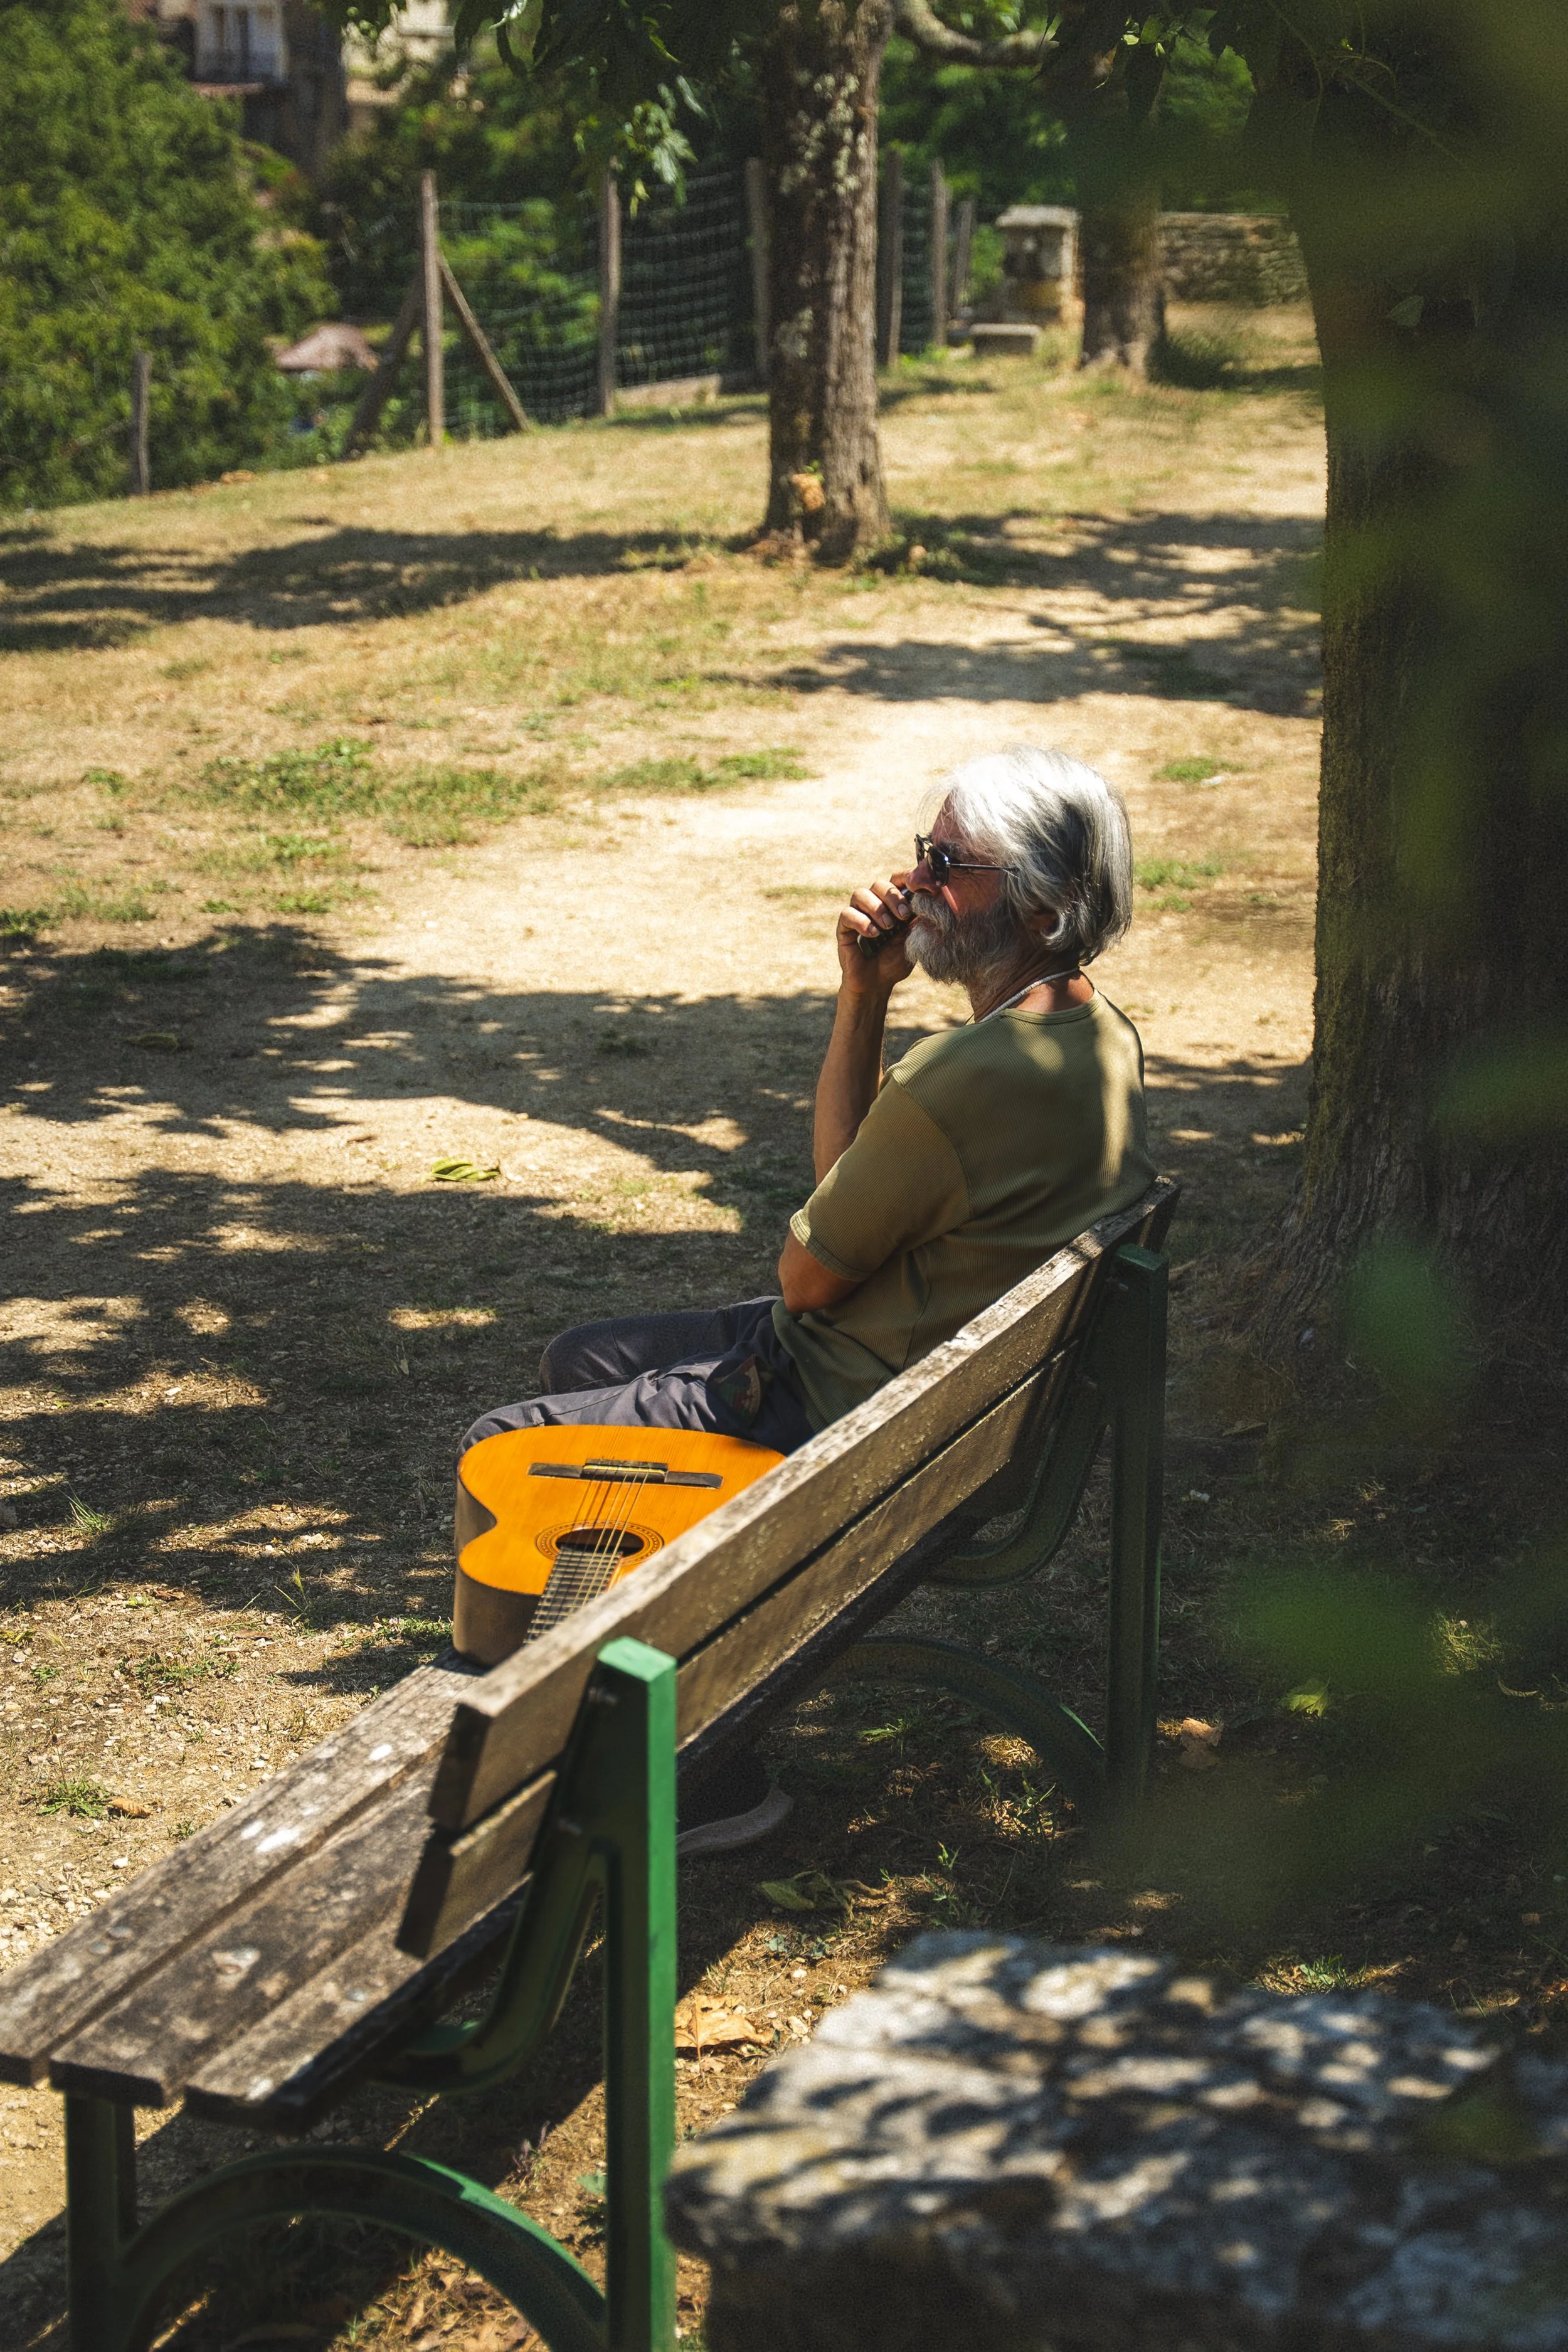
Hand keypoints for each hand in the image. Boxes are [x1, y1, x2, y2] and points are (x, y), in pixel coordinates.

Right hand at [836, 875, 915, 989]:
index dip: (904, 878)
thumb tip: (930, 902)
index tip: (917, 889)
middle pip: (878, 884)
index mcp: (891, 905)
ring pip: (860, 894)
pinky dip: (862, 921)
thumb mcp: (912, 940)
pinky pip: (847, 914)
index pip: (895, 880)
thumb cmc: (895, 962)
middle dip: (893, 896)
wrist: (876, 984)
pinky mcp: (844, 929)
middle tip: (903, 915)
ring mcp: (857, 915)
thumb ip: (918, 921)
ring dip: (877, 908)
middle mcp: (873, 905)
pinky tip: (873, 934)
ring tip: (888, 927)